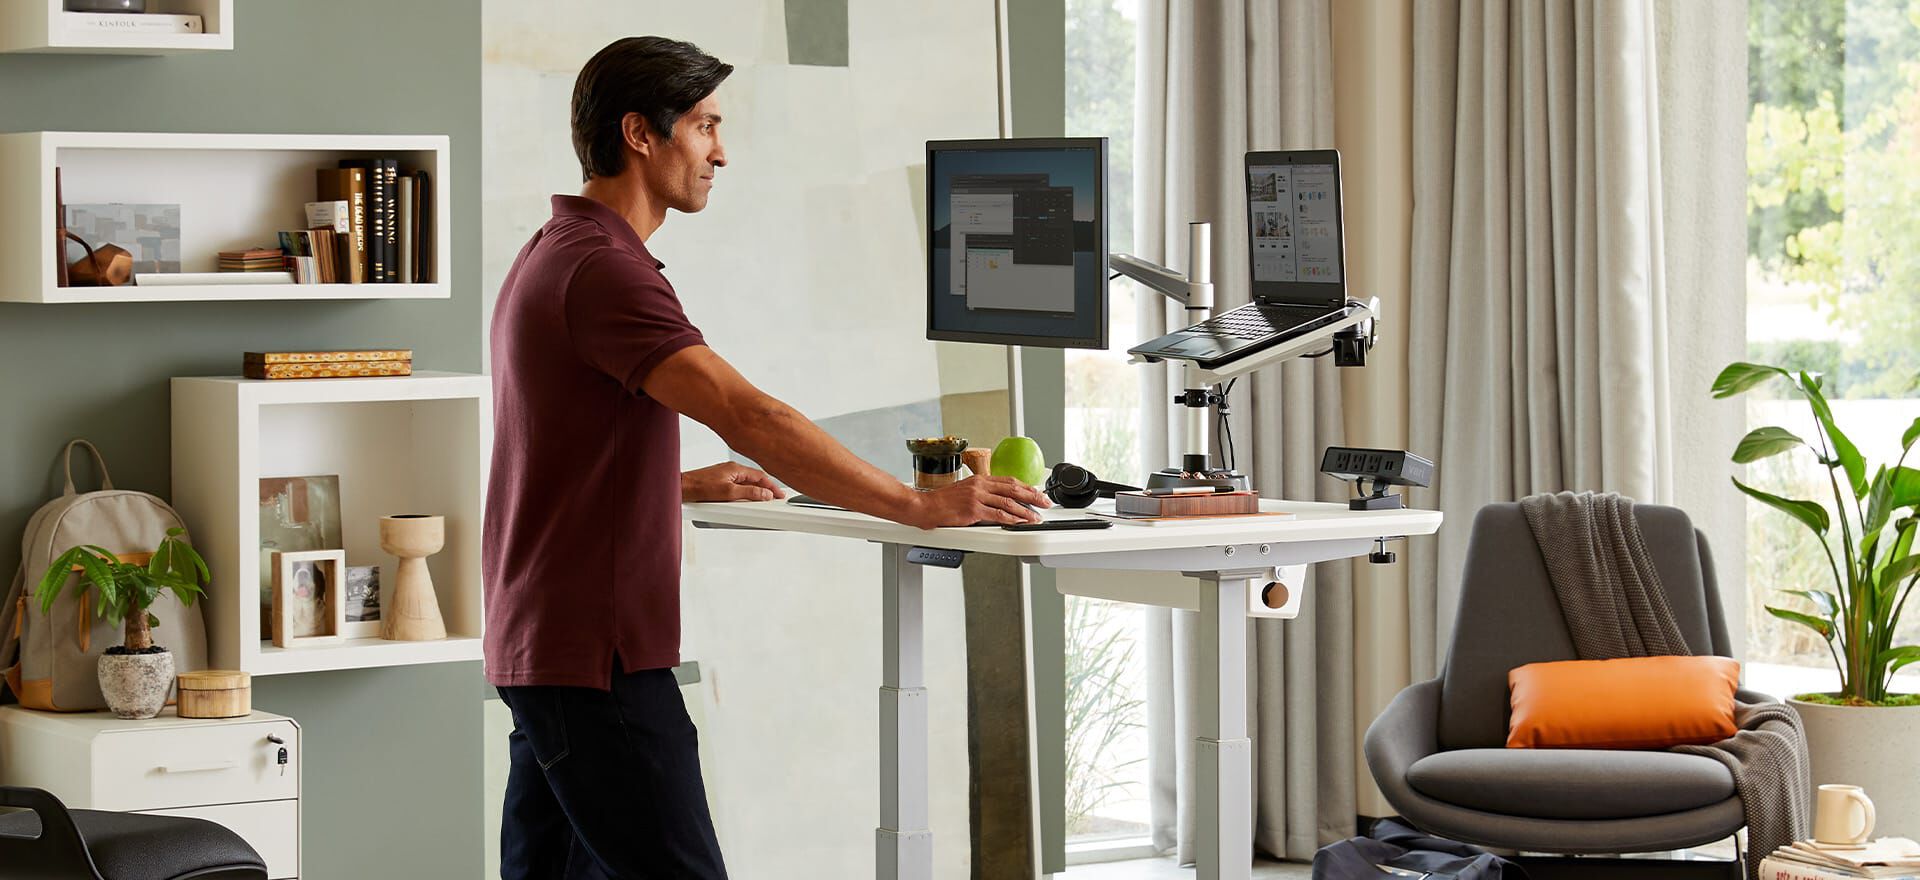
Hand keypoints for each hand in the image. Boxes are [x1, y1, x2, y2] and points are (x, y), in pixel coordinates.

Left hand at [682, 462, 785, 502]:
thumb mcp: (728, 493)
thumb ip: (749, 493)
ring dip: (755, 492)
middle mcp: (732, 470)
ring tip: (762, 502)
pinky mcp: (720, 482)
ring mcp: (726, 476)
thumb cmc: (700, 487)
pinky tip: (745, 501)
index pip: (760, 476)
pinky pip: (738, 487)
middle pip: (755, 480)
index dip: (772, 486)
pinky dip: (745, 493)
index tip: (780, 494)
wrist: (682, 488)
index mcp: (736, 469)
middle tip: (774, 499)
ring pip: (746, 484)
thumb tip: (765, 494)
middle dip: (766, 489)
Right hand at [905, 476, 1050, 528]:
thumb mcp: (964, 490)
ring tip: (1036, 516)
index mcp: (979, 479)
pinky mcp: (973, 510)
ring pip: (1008, 503)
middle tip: (1045, 502)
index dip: (1026, 487)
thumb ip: (981, 493)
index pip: (1009, 480)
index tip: (1037, 492)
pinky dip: (1012, 519)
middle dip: (1033, 496)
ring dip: (1026, 511)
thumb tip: (998, 499)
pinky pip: (998, 515)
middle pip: (1013, 489)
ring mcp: (977, 497)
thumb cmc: (941, 501)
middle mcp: (980, 486)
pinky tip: (1020, 522)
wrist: (925, 506)